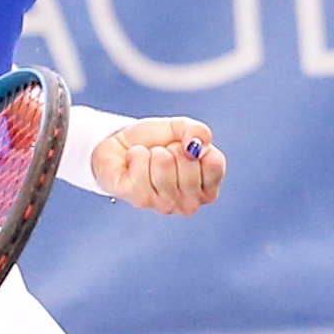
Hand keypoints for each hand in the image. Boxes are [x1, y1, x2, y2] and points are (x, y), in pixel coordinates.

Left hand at [90, 116, 225, 214]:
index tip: (184, 149)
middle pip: (188, 162)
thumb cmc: (154, 142)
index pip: (214, 163)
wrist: (119, 146)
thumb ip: (197, 132)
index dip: (195, 146)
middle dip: (172, 148)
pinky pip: (142, 168)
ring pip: (164, 163)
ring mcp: (165, 205)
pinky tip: (134, 163)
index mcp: (207, 188)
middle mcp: (190, 203)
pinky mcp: (140, 201)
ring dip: (152, 152)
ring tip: (148, 159)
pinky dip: (136, 155)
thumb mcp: (180, 128)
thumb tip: (196, 146)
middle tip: (162, 154)